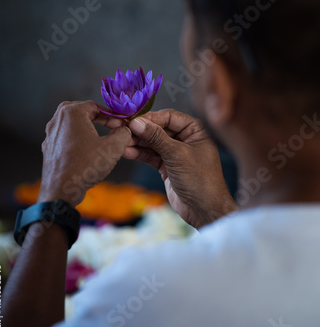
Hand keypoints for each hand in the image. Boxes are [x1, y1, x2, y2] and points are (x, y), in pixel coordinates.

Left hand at [38, 101, 130, 207]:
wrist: (62, 190)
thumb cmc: (86, 165)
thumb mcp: (113, 147)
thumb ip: (123, 133)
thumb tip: (125, 130)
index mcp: (72, 113)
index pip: (96, 106)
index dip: (112, 116)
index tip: (121, 125)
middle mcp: (57, 119)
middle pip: (82, 112)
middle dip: (98, 118)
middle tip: (111, 128)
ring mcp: (50, 134)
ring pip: (73, 125)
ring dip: (87, 129)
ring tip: (100, 140)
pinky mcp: (48, 148)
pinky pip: (66, 138)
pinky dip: (77, 141)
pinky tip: (87, 152)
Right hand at [126, 109, 236, 228]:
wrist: (203, 210)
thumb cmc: (199, 179)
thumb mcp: (177, 155)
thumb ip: (156, 137)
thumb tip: (137, 122)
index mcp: (195, 130)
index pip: (169, 117)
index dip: (151, 118)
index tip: (133, 120)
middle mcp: (186, 138)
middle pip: (159, 129)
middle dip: (142, 131)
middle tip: (124, 131)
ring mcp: (176, 153)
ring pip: (153, 143)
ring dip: (138, 143)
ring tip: (123, 143)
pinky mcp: (167, 165)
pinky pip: (151, 156)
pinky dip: (140, 154)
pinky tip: (128, 152)